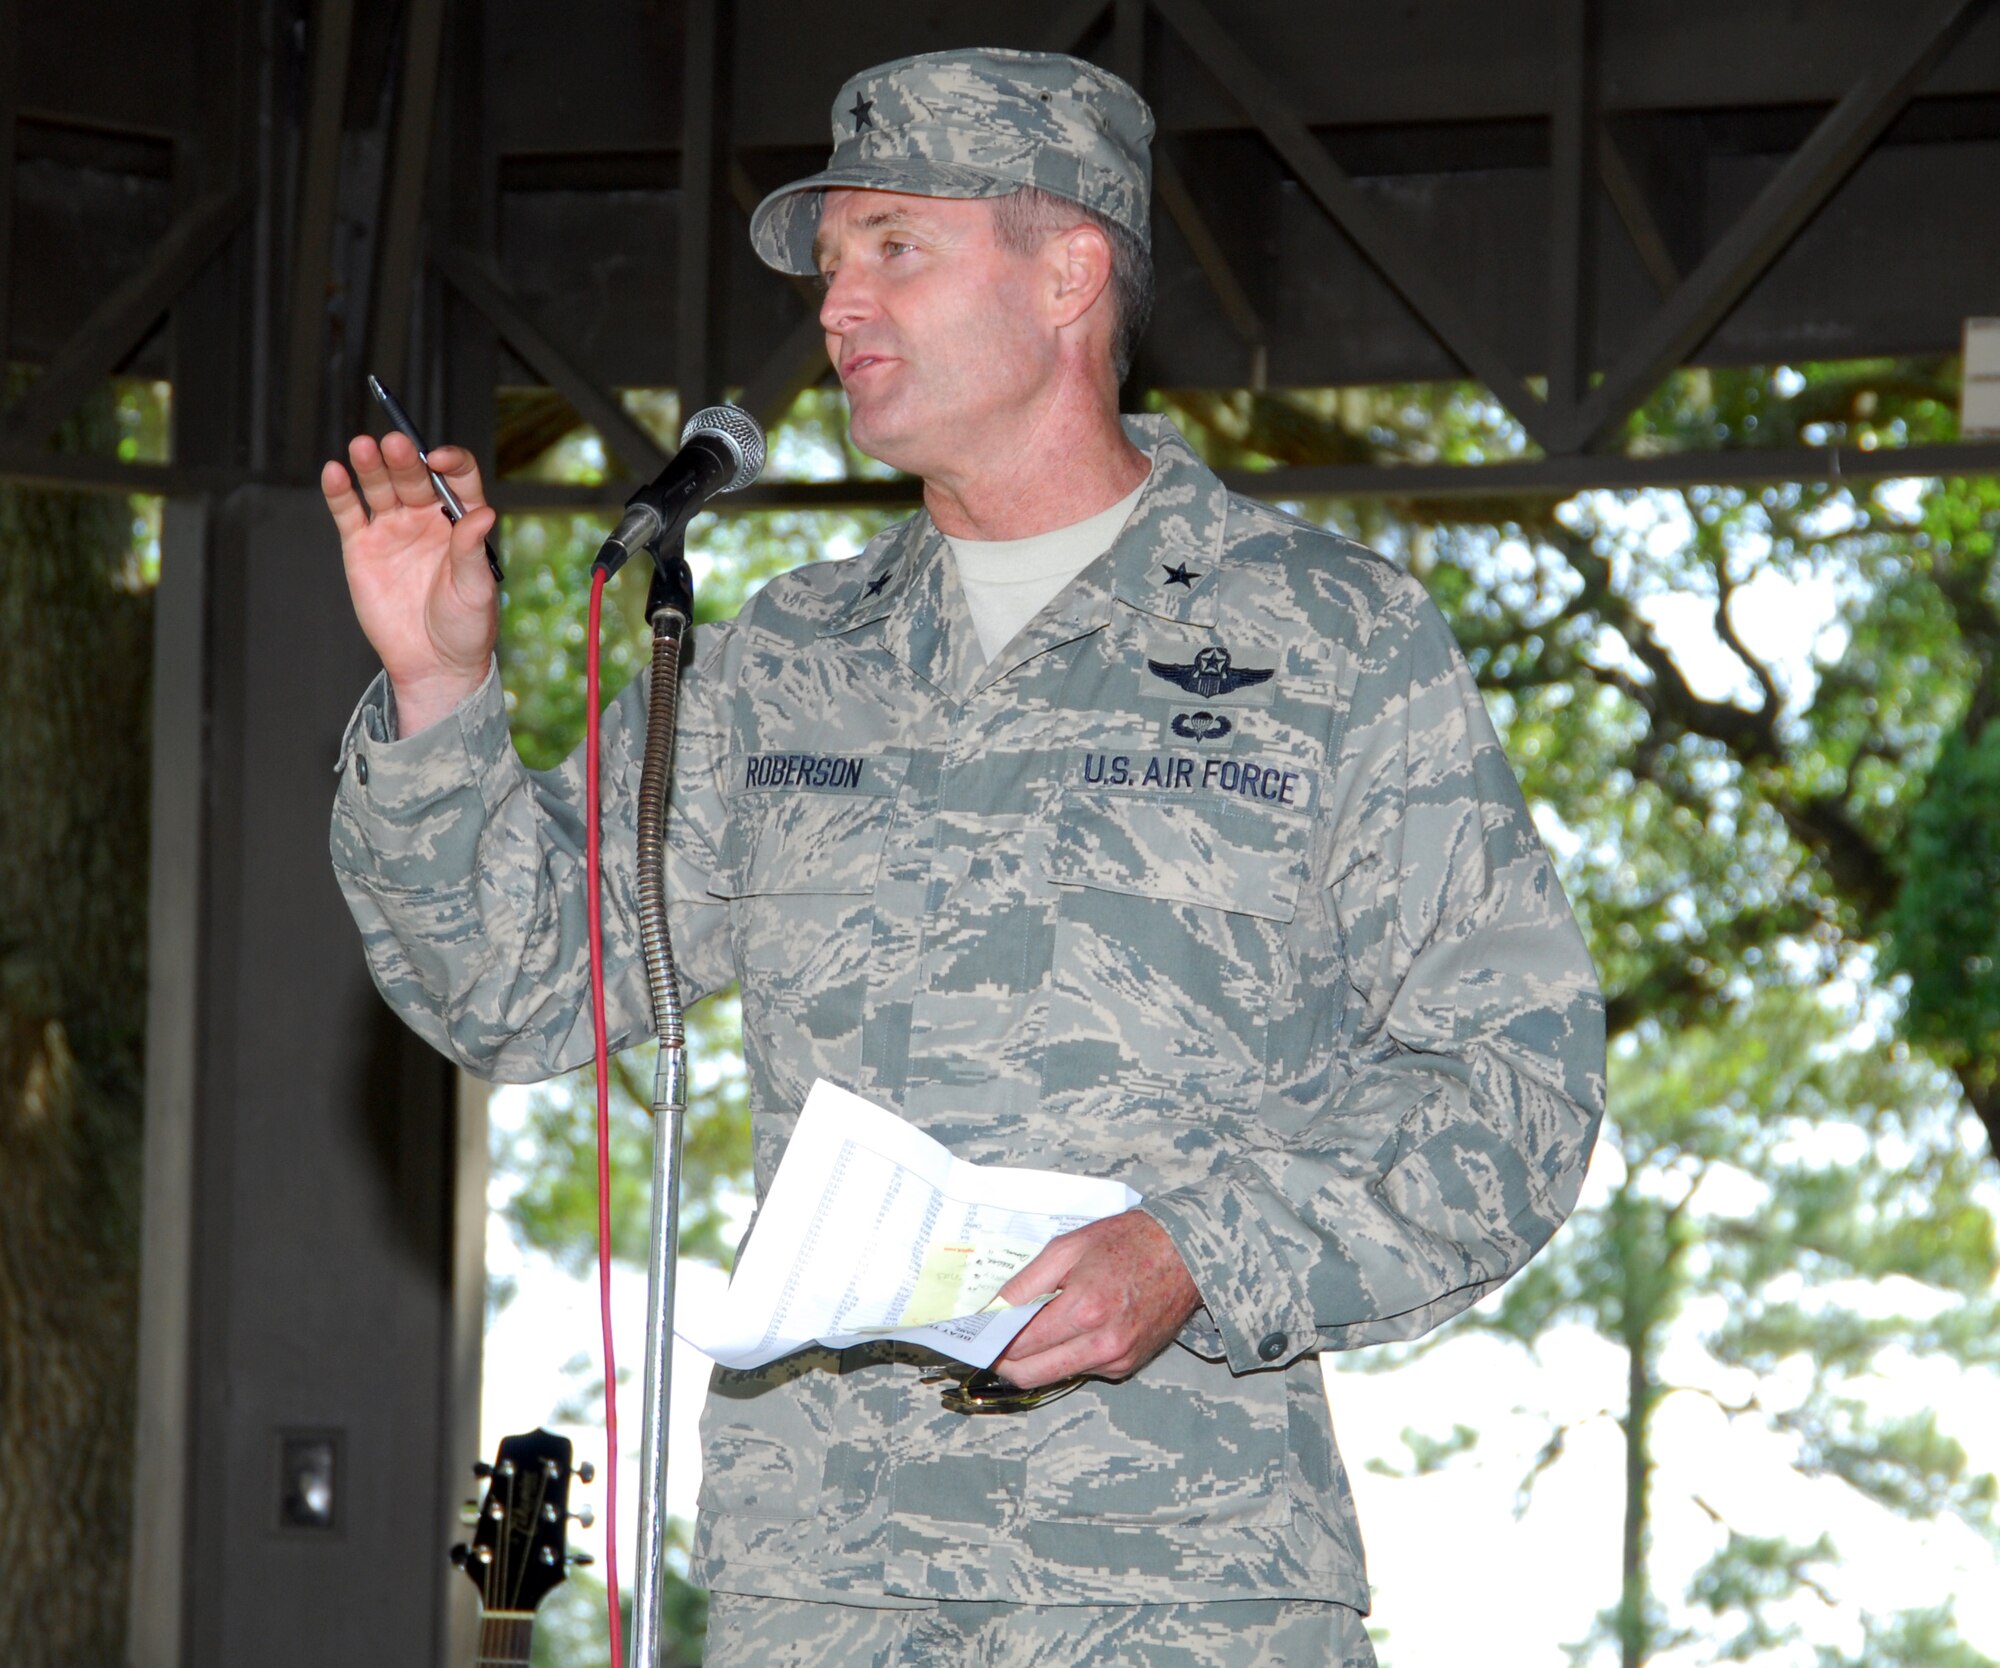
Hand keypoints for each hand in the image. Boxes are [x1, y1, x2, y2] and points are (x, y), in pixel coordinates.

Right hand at [322, 431, 499, 735]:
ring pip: (380, 487)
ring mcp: (392, 530)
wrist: (433, 664)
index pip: (457, 479)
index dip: (450, 463)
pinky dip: (340, 492)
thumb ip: (472, 550)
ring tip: (364, 447)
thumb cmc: (465, 628)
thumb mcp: (476, 590)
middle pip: (415, 478)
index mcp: (461, 522)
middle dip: (405, 460)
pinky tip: (336, 472)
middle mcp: (426, 519)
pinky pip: (349, 513)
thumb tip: (485, 513)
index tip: (439, 460)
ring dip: (371, 465)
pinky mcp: (362, 547)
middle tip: (396, 444)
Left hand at [992, 1210, 1201, 1389]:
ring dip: (1036, 1359)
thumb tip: (993, 1308)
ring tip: (1032, 1328)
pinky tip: (1074, 1326)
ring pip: (1055, 1376)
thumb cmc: (1126, 1241)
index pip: (1020, 1344)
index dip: (993, 1341)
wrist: (1185, 1253)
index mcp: (1084, 1310)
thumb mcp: (1068, 1247)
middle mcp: (1102, 1344)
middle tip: (995, 1342)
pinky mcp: (1128, 1365)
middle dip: (1006, 1361)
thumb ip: (1027, 1282)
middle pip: (1032, 1374)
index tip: (978, 1334)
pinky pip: (1082, 1368)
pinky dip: (1067, 1354)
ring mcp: (1117, 1359)